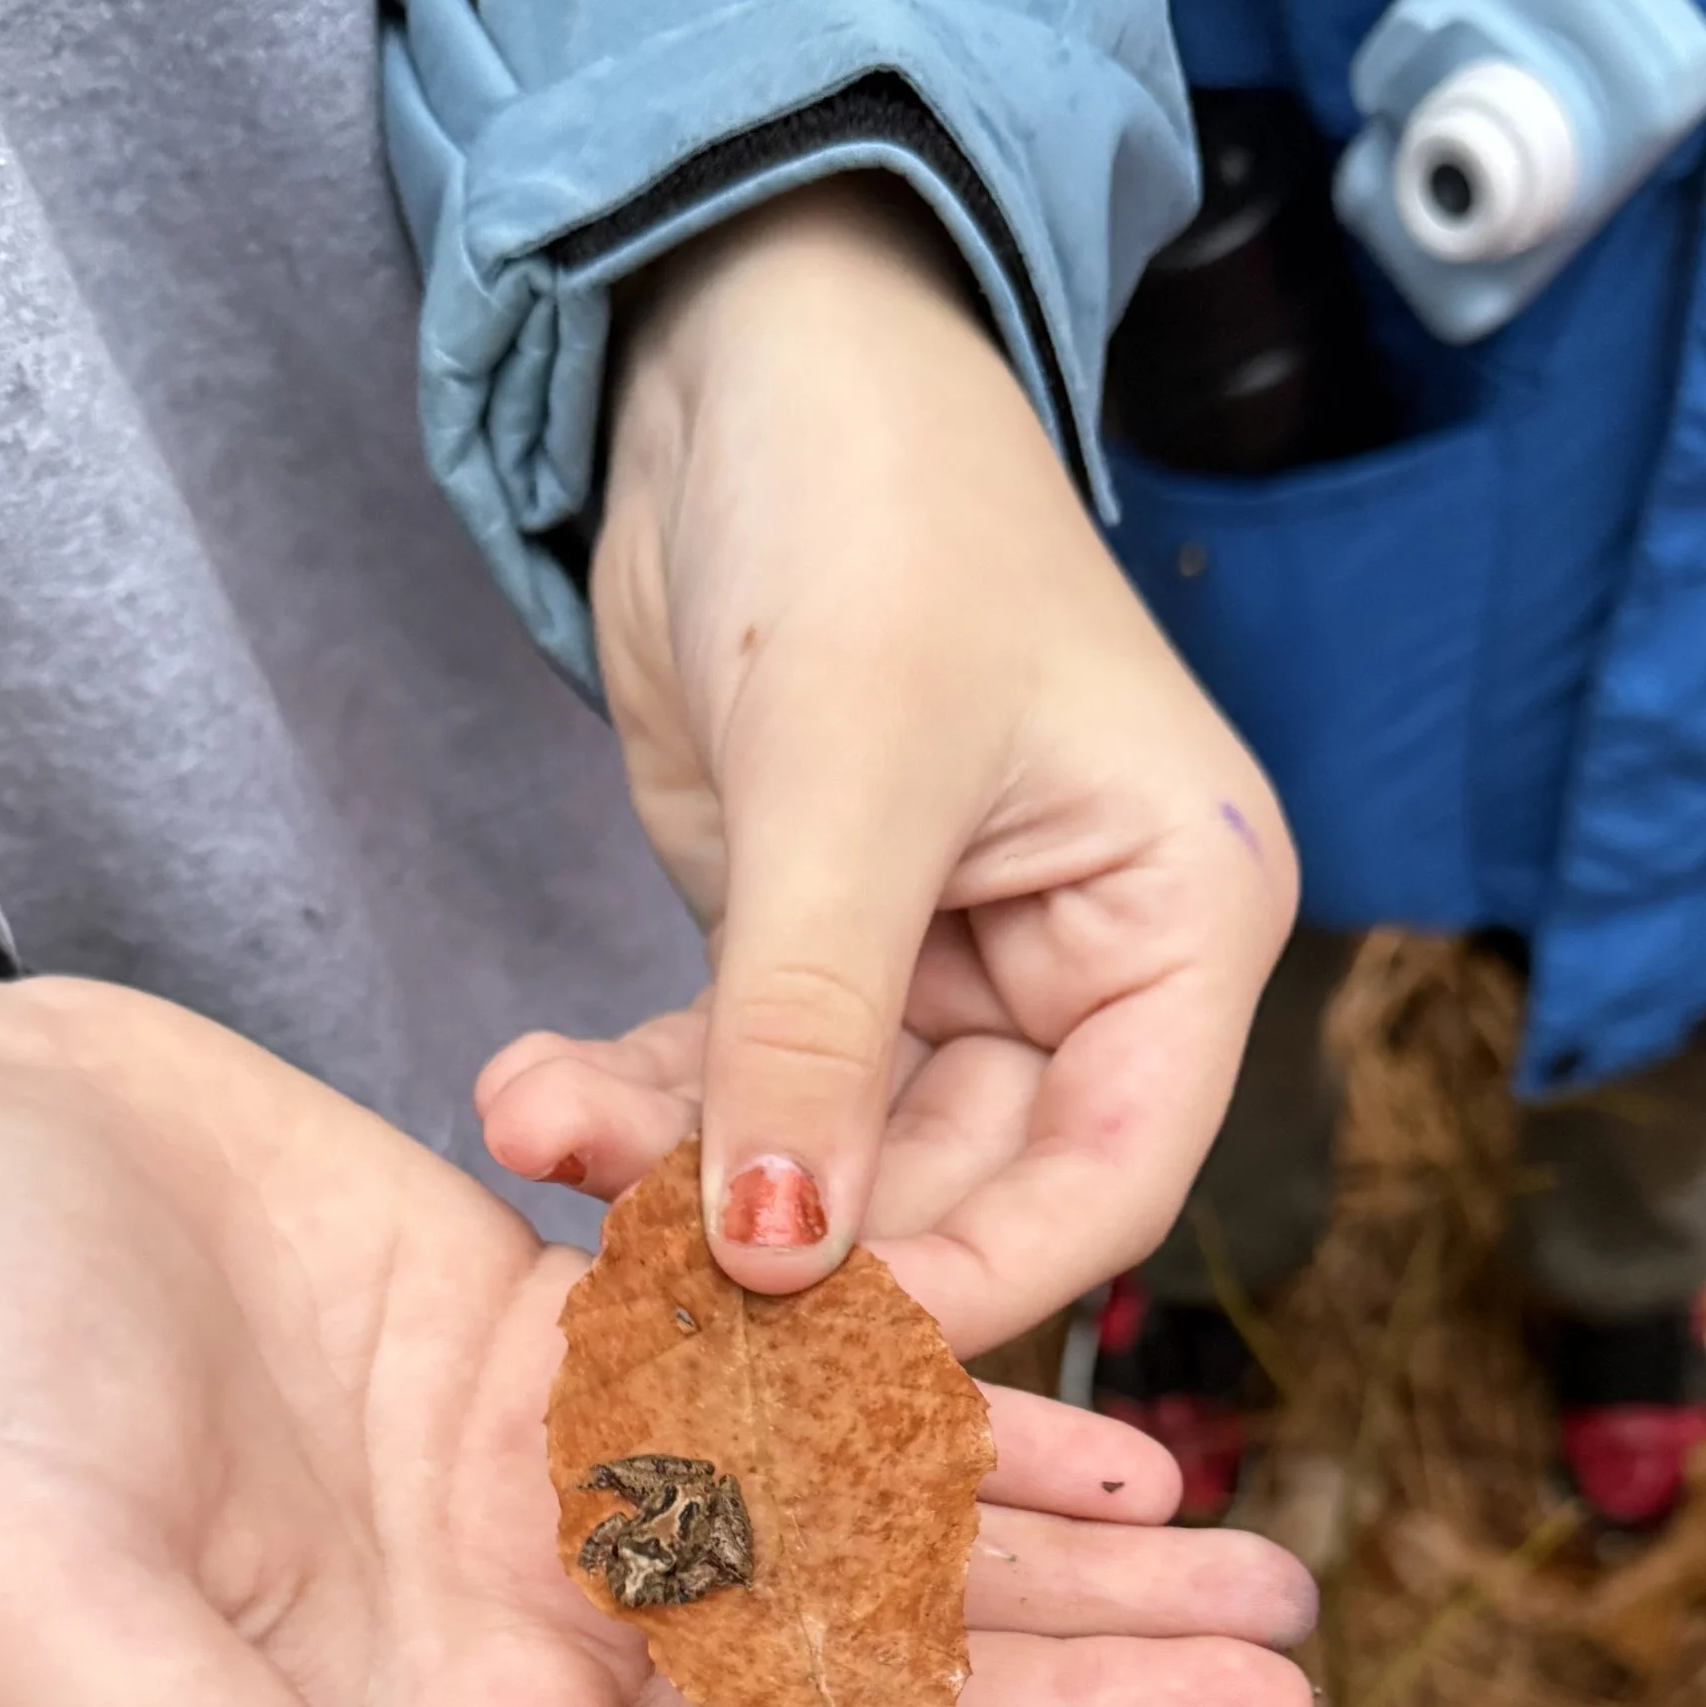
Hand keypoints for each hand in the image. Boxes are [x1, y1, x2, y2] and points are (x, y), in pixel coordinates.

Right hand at [0, 970, 1316, 1706]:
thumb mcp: (52, 1629)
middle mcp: (500, 1658)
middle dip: (1070, 1703)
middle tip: (1289, 1683)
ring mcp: (536, 1506)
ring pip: (852, 1559)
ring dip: (1052, 1564)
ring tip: (1256, 1567)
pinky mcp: (546, 1354)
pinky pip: (791, 1402)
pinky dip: (941, 1412)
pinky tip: (1101, 1431)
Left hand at [475, 181, 1297, 1354]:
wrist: (739, 349)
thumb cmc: (870, 502)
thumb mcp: (847, 774)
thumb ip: (814, 1026)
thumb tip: (784, 1257)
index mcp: (1177, 922)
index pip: (1106, 1178)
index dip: (973, 1283)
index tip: (825, 1357)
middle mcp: (1078, 971)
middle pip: (953, 1188)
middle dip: (788, 1231)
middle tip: (632, 1285)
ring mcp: (937, 972)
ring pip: (819, 1149)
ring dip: (674, 1168)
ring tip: (534, 1134)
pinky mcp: (807, 958)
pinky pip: (731, 1083)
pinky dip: (636, 1106)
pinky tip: (529, 1099)